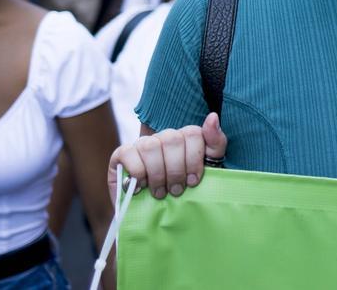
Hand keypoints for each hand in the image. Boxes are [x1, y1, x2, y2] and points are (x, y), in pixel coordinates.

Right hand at [108, 113, 226, 199]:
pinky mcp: (121, 154)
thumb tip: (212, 117)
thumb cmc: (184, 194)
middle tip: (175, 191)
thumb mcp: (208, 172)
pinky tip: (141, 187)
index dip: (193, 159)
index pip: (192, 133)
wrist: (156, 219)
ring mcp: (142, 144)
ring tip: (159, 193)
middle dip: (176, 170)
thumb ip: (215, 144)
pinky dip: (137, 172)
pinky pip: (129, 153)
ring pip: (151, 146)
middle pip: (172, 139)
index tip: (193, 181)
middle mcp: (163, 137)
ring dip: (157, 174)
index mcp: (185, 138)